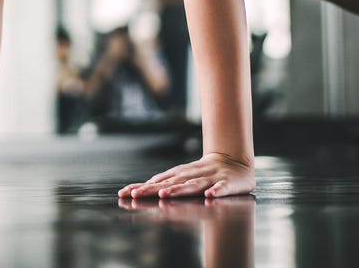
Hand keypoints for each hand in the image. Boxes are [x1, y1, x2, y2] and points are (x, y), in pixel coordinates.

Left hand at [117, 152, 253, 198]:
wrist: (234, 161)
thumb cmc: (204, 172)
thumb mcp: (183, 176)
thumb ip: (165, 183)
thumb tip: (140, 189)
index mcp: (180, 174)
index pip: (158, 181)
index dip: (141, 187)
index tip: (124, 193)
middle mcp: (191, 175)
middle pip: (170, 183)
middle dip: (152, 189)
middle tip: (135, 195)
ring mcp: (209, 179)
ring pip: (193, 185)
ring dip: (178, 189)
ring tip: (164, 194)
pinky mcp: (226, 183)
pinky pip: (221, 188)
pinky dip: (216, 191)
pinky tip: (210, 196)